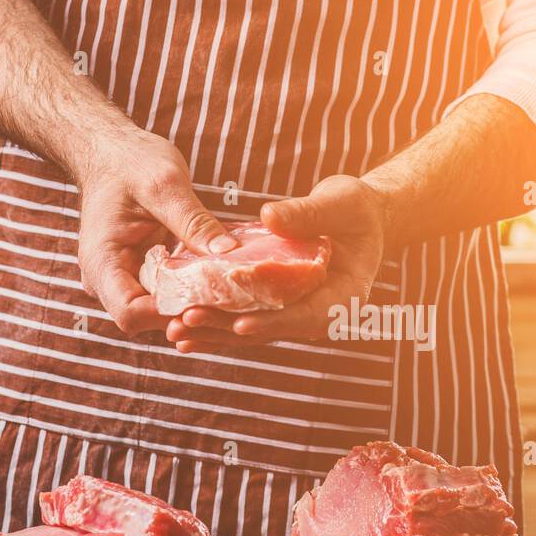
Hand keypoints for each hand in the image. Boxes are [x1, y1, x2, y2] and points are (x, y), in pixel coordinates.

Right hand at [72, 128, 235, 335]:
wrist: (112, 153)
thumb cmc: (129, 162)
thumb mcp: (164, 184)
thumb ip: (193, 221)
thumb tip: (229, 252)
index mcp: (102, 262)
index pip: (130, 314)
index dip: (169, 314)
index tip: (209, 299)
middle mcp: (109, 281)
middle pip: (149, 320)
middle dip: (191, 312)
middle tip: (233, 299)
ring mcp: (126, 280)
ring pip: (163, 311)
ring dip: (197, 303)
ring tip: (233, 290)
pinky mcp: (144, 275)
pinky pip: (171, 293)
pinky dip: (196, 289)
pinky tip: (224, 279)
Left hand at [167, 175, 389, 351]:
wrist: (358, 217)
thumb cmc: (355, 208)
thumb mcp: (338, 203)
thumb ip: (307, 213)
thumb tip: (268, 217)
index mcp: (345, 295)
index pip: (308, 315)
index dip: (275, 322)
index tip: (242, 323)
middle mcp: (320, 311)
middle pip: (273, 329)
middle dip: (229, 330)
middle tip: (189, 324)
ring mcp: (296, 310)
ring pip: (254, 329)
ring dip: (215, 332)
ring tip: (177, 333)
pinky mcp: (277, 303)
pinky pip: (246, 316)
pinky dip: (217, 321)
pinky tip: (184, 326)